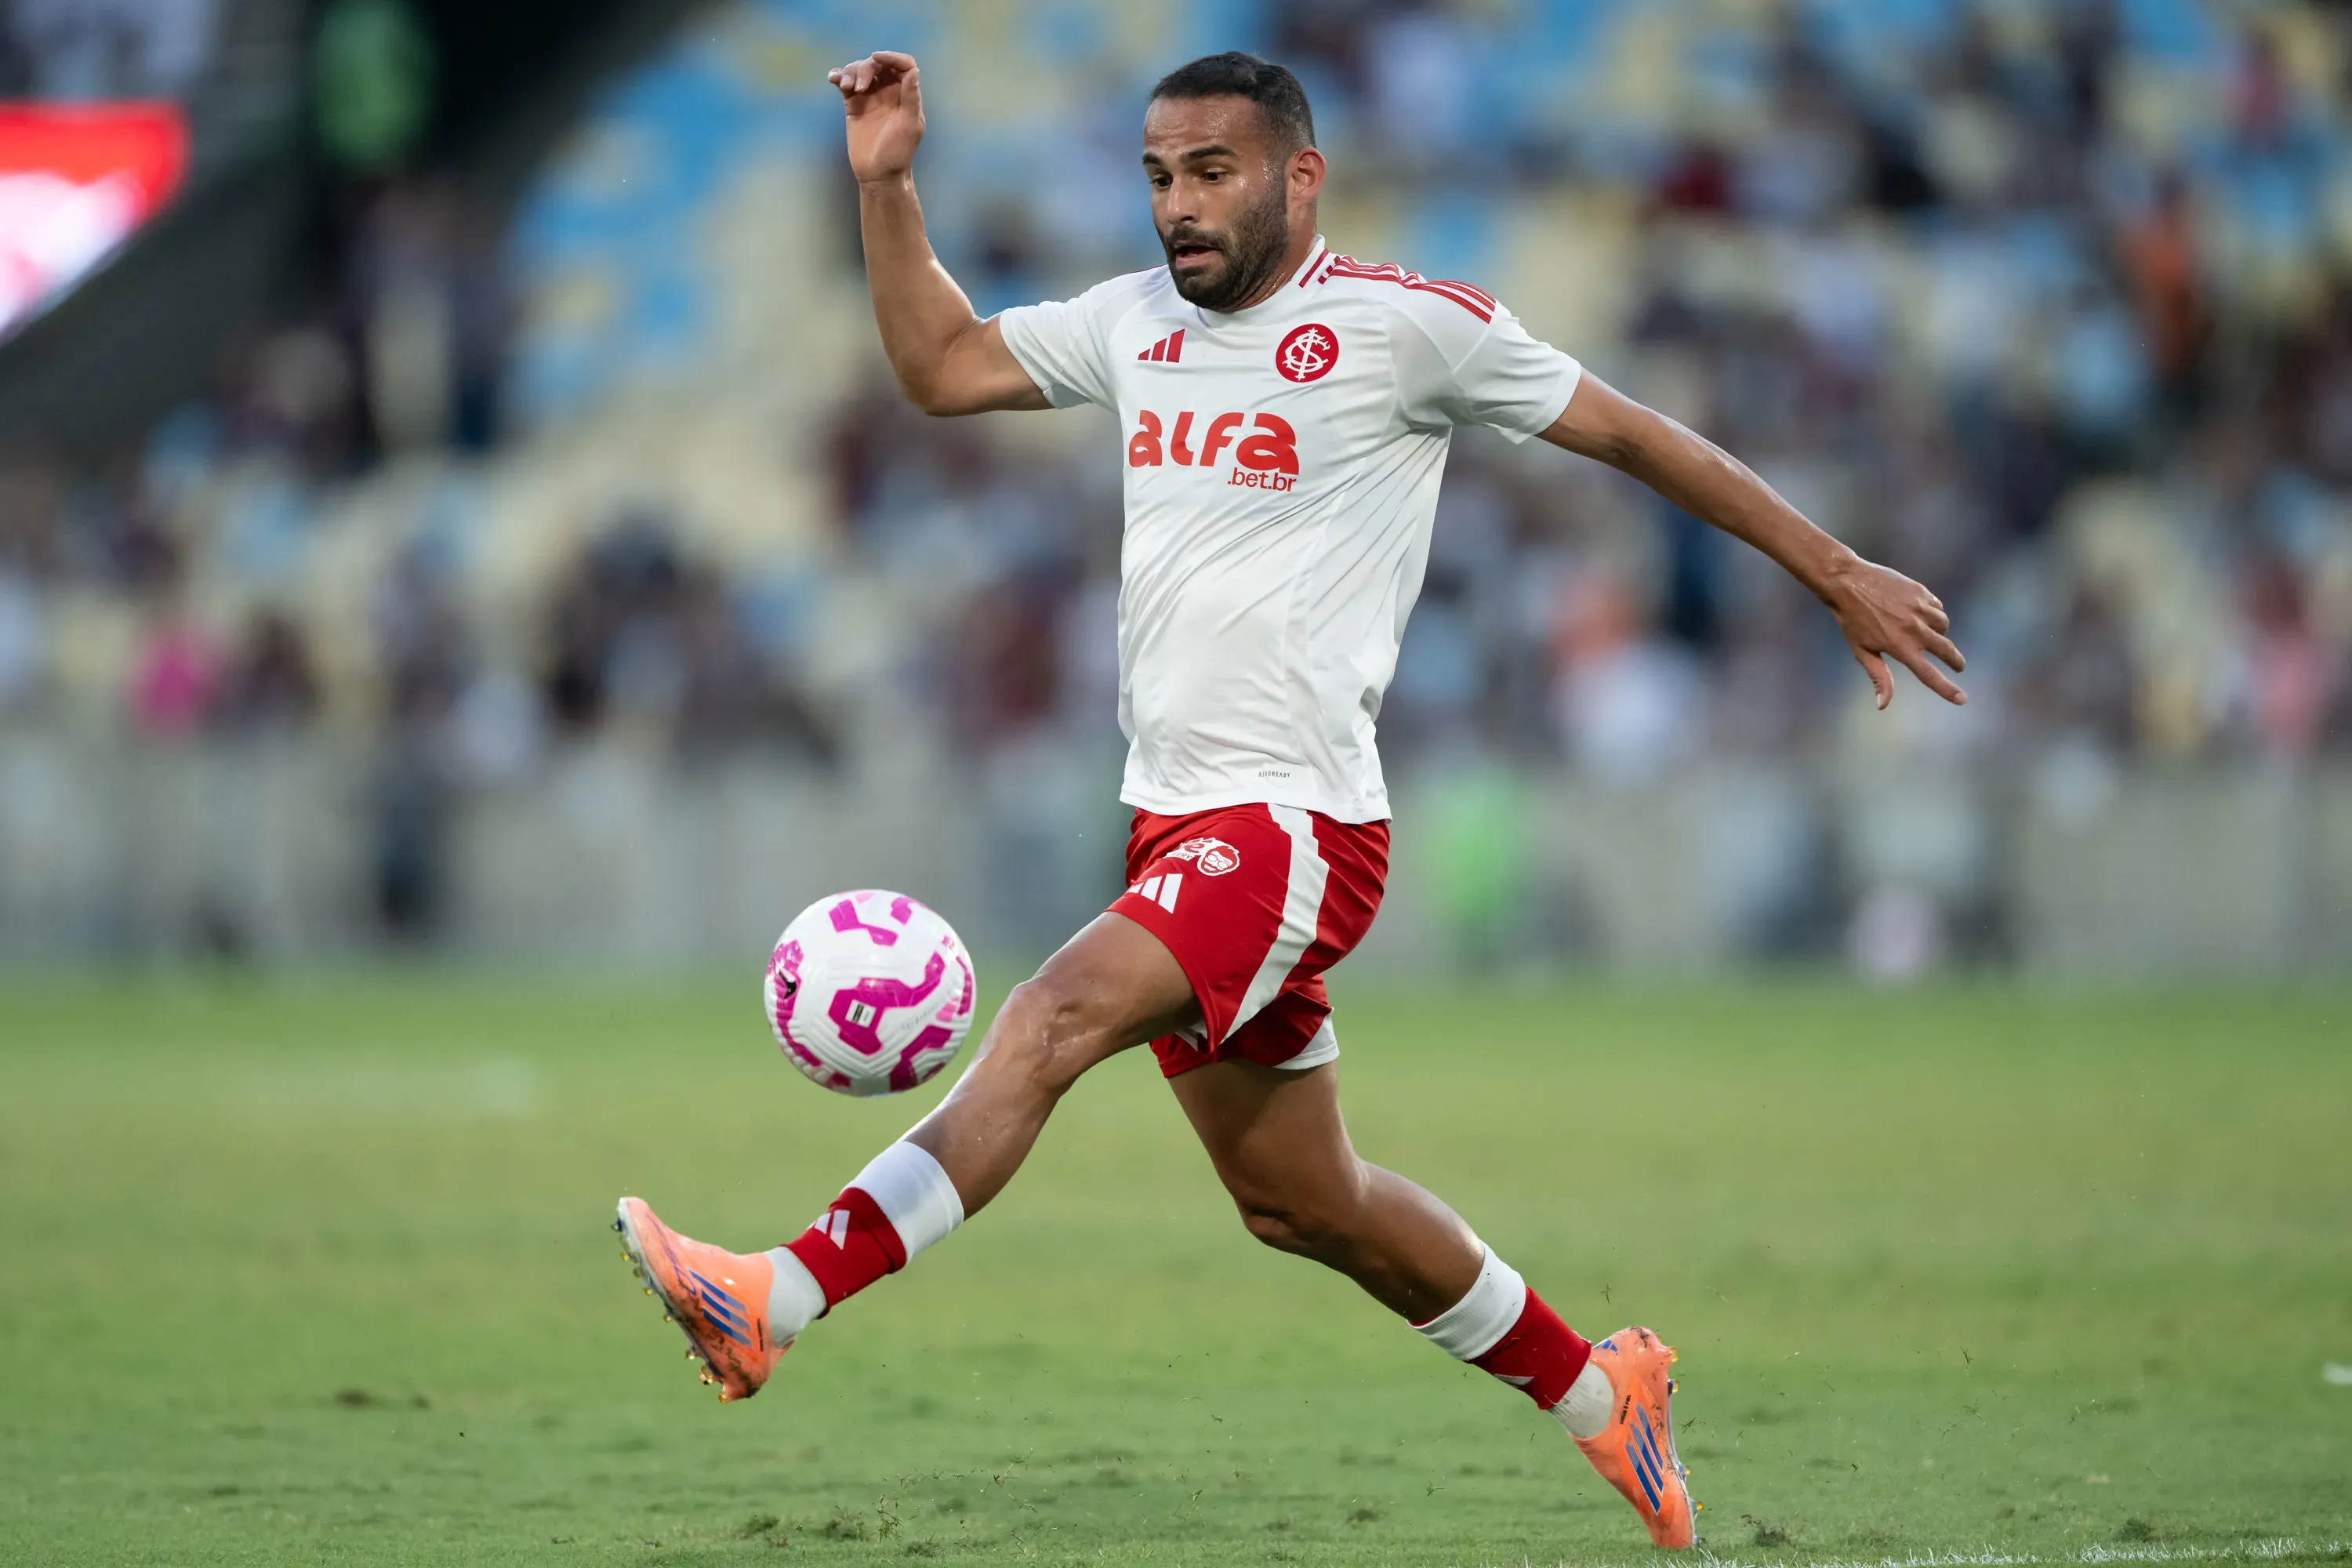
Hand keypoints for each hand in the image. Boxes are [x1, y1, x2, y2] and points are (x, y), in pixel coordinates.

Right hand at [827, 51, 924, 183]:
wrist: (878, 174)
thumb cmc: (898, 153)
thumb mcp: (909, 126)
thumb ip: (911, 98)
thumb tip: (913, 71)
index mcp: (906, 95)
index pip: (904, 65)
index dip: (892, 57)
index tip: (876, 57)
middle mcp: (889, 92)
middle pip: (878, 64)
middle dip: (867, 67)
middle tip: (860, 86)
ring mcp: (870, 97)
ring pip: (860, 70)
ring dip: (850, 72)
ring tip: (846, 88)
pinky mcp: (853, 105)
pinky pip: (845, 83)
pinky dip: (838, 76)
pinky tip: (833, 79)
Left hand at [1822, 555, 1967, 708]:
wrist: (1847, 582)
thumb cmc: (1851, 620)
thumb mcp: (1862, 651)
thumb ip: (1879, 677)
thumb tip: (1883, 705)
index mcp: (1899, 647)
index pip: (1928, 674)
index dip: (1947, 689)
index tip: (1962, 699)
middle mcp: (1914, 629)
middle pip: (1946, 650)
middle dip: (1956, 661)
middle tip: (1959, 666)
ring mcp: (1919, 608)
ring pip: (1944, 626)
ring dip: (1940, 633)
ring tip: (1927, 634)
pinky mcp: (1921, 592)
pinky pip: (1938, 607)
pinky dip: (1934, 613)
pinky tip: (1921, 613)